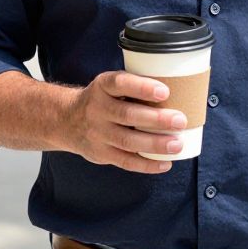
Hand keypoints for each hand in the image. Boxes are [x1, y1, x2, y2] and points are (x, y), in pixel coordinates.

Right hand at [65, 71, 187, 173]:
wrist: (67, 120)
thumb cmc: (103, 99)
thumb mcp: (110, 84)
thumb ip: (135, 86)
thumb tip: (179, 89)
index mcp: (103, 87)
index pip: (120, 83)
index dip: (142, 87)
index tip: (164, 91)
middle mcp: (97, 109)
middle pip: (127, 115)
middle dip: (156, 119)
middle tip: (180, 120)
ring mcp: (98, 133)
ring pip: (127, 140)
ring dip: (155, 144)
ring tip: (177, 144)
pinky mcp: (101, 153)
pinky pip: (125, 161)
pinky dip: (146, 164)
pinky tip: (165, 164)